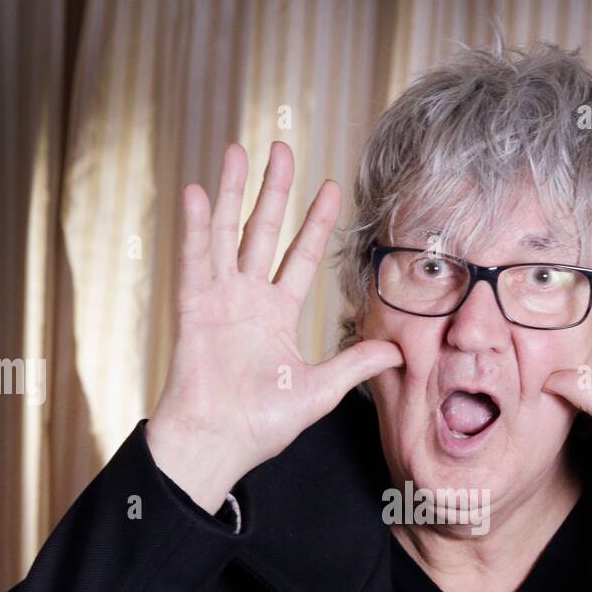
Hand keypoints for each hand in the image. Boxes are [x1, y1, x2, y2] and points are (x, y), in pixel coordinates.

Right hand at [147, 141, 402, 511]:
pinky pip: (195, 260)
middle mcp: (248, 299)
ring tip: (238, 150)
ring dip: (231, 192)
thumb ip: (356, 364)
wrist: (220, 444)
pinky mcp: (193, 307)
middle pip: (262, 231)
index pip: (301, 256)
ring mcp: (218, 299)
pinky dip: (196, 227)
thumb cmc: (262, 425)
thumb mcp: (322, 389)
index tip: (331, 187)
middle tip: (282, 148)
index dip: (315, 223)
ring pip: (226, 233)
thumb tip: (399, 350)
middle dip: (274, 190)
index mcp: (277, 315)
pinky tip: (198, 191)